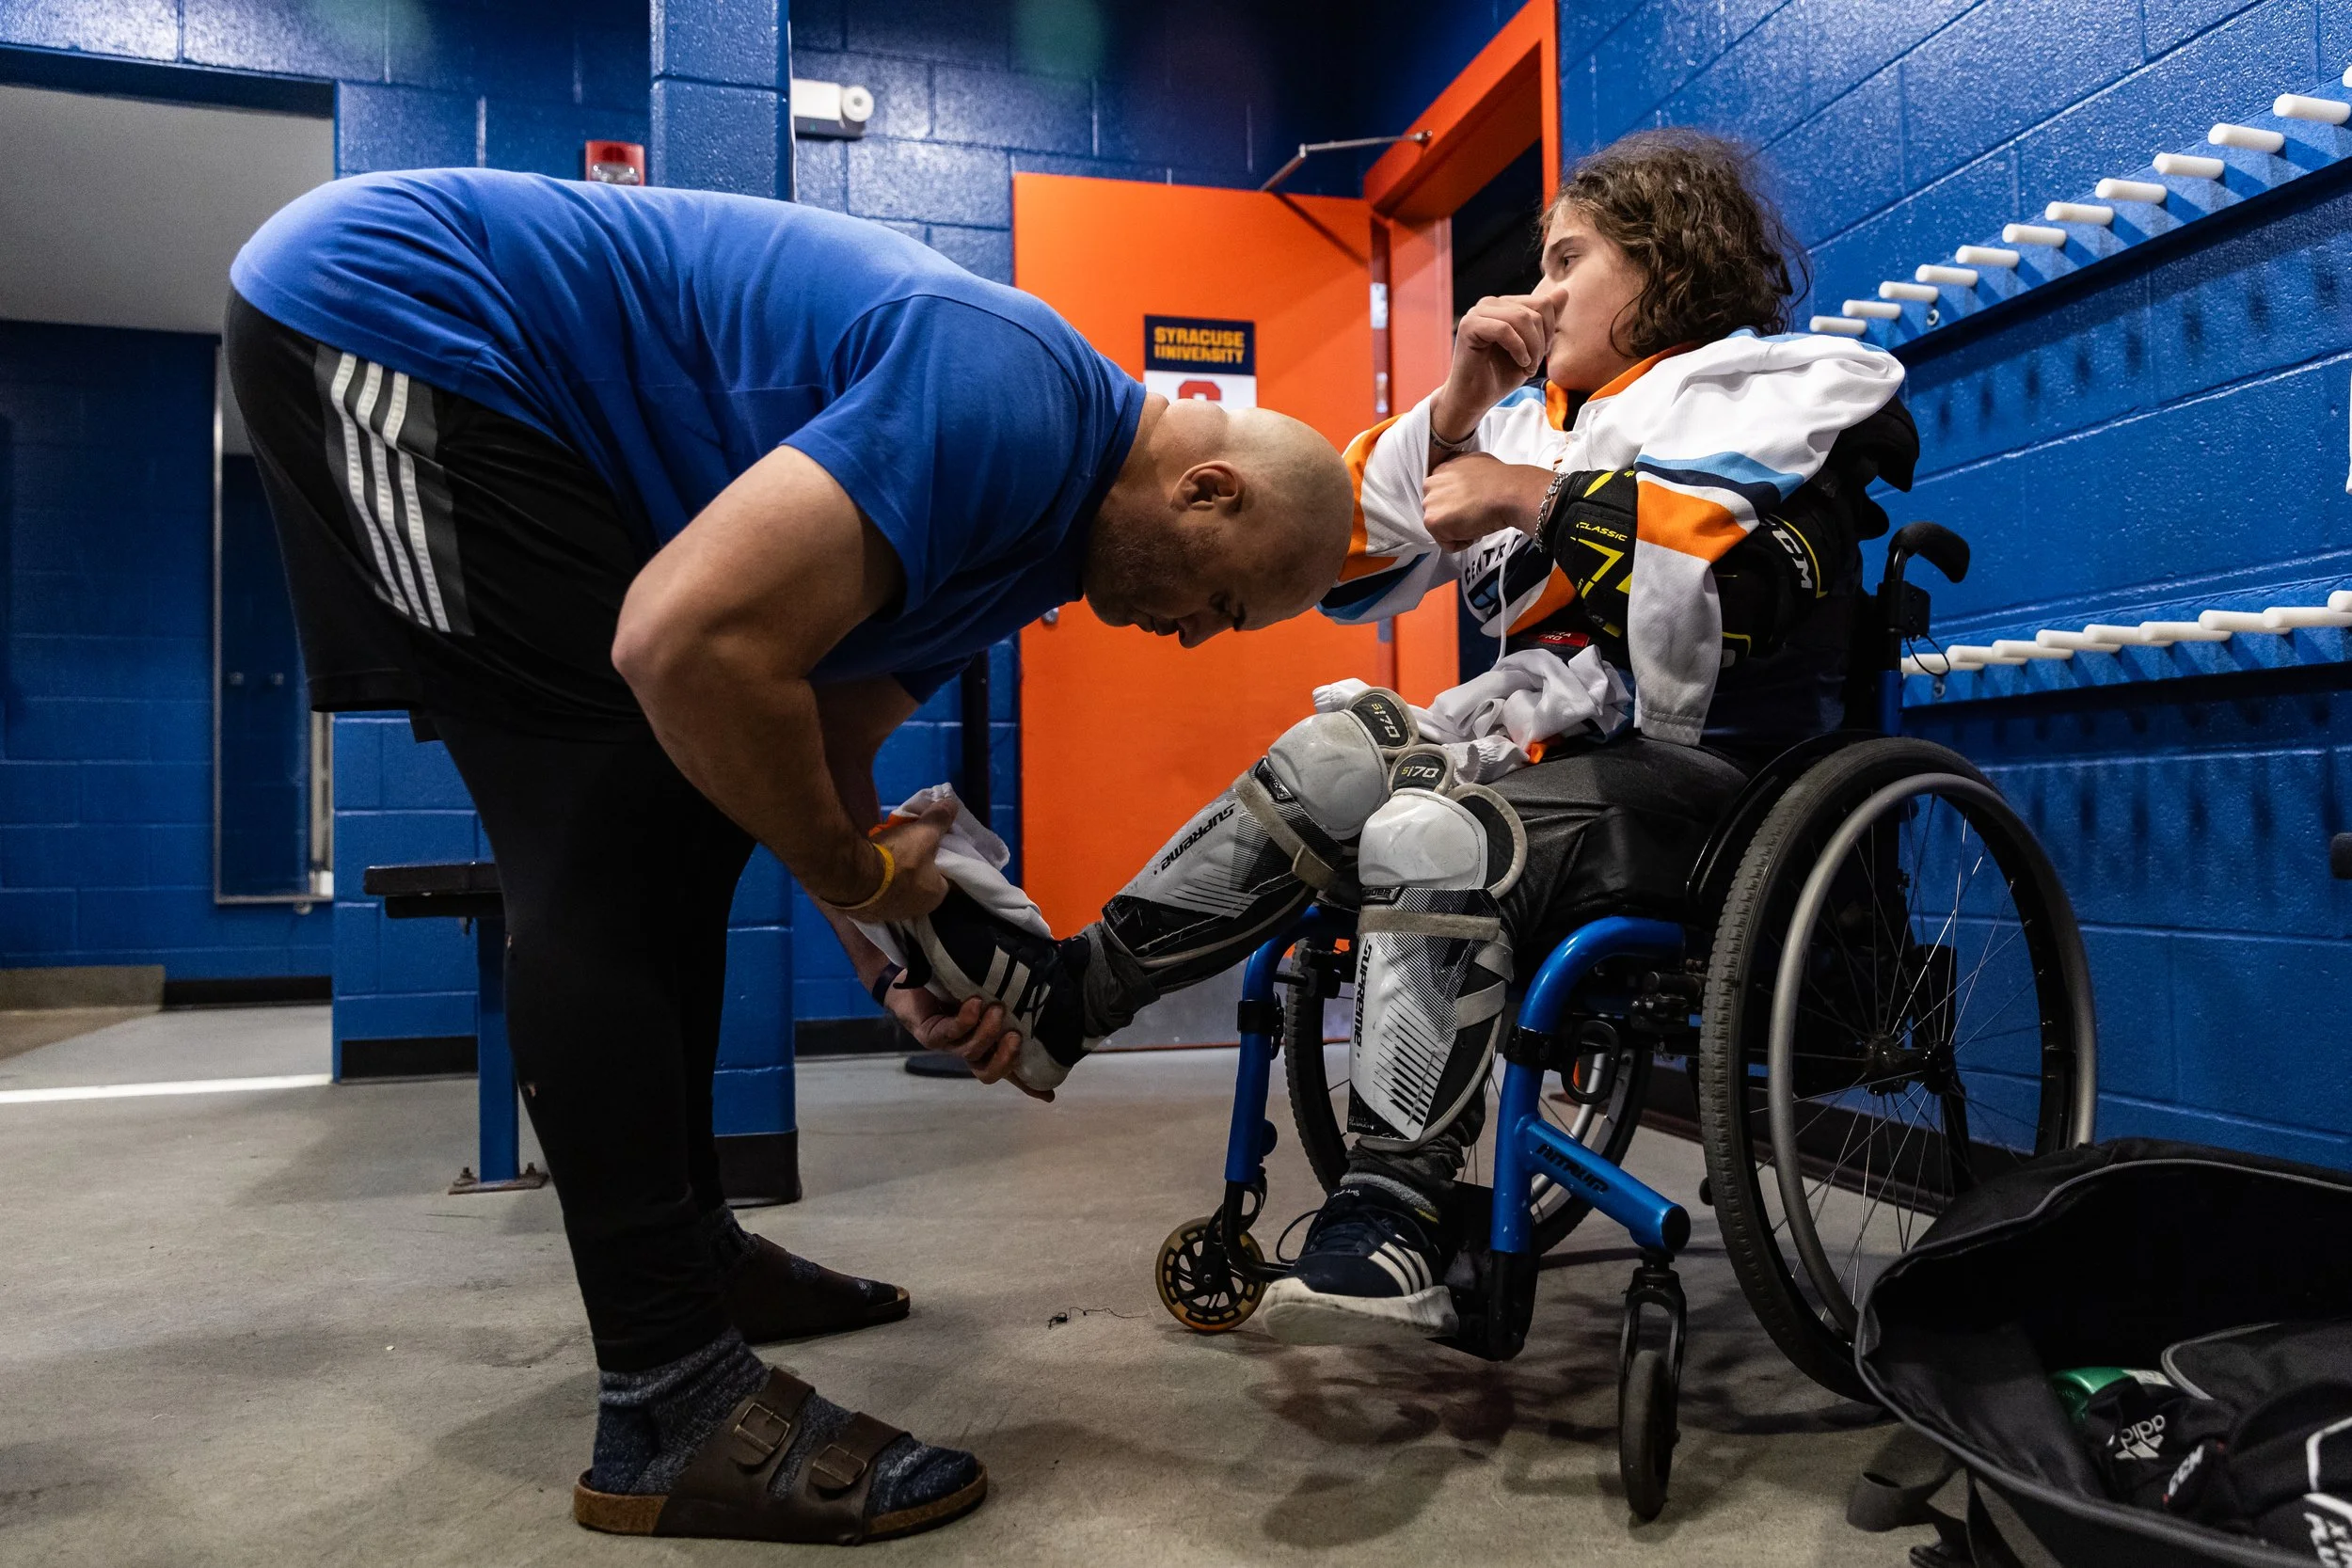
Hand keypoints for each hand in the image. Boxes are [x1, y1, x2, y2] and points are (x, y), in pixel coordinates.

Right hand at [826, 798, 954, 922]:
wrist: (853, 877)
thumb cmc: (897, 858)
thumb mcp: (924, 832)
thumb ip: (939, 819)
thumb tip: (952, 805)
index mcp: (935, 896)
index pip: (945, 876)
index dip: (939, 859)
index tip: (931, 845)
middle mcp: (916, 911)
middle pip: (921, 883)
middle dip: (915, 867)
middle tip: (907, 847)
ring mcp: (890, 914)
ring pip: (898, 889)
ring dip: (894, 876)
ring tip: (886, 854)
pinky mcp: (867, 913)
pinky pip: (877, 895)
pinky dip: (876, 883)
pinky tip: (871, 867)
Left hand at [884, 986, 1055, 1101]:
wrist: (909, 980)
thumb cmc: (951, 986)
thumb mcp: (986, 994)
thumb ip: (1009, 1001)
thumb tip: (1044, 993)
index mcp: (985, 1045)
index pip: (1008, 1069)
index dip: (1028, 1085)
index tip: (1050, 1094)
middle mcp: (968, 1050)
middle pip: (988, 1073)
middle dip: (1005, 1060)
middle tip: (1016, 1036)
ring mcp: (949, 1046)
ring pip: (972, 1053)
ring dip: (987, 1033)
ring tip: (997, 1009)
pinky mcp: (930, 1034)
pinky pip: (951, 1033)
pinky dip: (966, 1020)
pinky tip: (974, 1004)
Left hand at [1422, 455, 1552, 547]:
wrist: (1508, 493)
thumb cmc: (1501, 483)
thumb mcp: (1477, 464)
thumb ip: (1462, 475)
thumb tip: (1466, 485)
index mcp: (1442, 469)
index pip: (1441, 495)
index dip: (1459, 504)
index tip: (1472, 504)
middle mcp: (1431, 484)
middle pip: (1439, 511)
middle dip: (1456, 517)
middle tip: (1475, 512)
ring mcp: (1430, 503)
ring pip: (1441, 528)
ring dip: (1460, 530)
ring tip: (1476, 519)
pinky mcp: (1432, 521)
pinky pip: (1447, 543)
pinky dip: (1463, 542)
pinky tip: (1475, 527)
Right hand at [1429, 293, 1552, 442]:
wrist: (1474, 399)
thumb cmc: (1501, 376)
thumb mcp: (1533, 347)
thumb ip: (1547, 319)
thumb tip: (1563, 290)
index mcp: (1504, 304)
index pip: (1542, 302)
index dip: (1549, 330)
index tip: (1540, 356)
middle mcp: (1490, 303)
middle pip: (1535, 310)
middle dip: (1541, 341)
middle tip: (1533, 364)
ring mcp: (1478, 312)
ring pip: (1521, 318)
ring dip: (1532, 347)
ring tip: (1527, 366)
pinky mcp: (1469, 325)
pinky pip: (1504, 329)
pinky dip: (1518, 349)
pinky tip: (1520, 363)